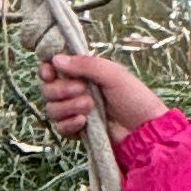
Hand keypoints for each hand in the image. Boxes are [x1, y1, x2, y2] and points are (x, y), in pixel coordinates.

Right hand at [40, 47, 168, 142]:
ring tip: (90, 107)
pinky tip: (83, 122)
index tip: (50, 72)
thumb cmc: (135, 98)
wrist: (144, 130)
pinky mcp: (77, 131)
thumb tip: (56, 59)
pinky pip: (59, 127)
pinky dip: (68, 124)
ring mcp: (75, 112)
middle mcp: (76, 91)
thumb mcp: (113, 74)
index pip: (53, 69)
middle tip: (82, 89)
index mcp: (84, 74)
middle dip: (61, 89)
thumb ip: (86, 64)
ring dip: (68, 107)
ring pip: (51, 109)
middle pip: (48, 89)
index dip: (47, 70)